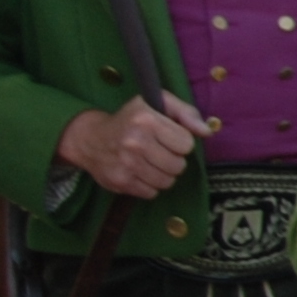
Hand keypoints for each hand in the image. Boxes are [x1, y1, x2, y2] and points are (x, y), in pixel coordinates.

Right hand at [57, 94, 213, 199]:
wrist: (89, 138)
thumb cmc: (131, 119)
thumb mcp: (157, 103)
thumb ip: (186, 113)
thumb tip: (207, 131)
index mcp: (146, 120)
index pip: (186, 144)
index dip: (181, 142)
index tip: (169, 138)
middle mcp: (135, 142)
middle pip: (178, 166)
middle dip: (174, 160)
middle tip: (160, 152)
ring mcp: (126, 164)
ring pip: (167, 182)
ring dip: (164, 174)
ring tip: (151, 162)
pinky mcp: (120, 181)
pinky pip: (151, 193)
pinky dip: (149, 185)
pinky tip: (140, 172)